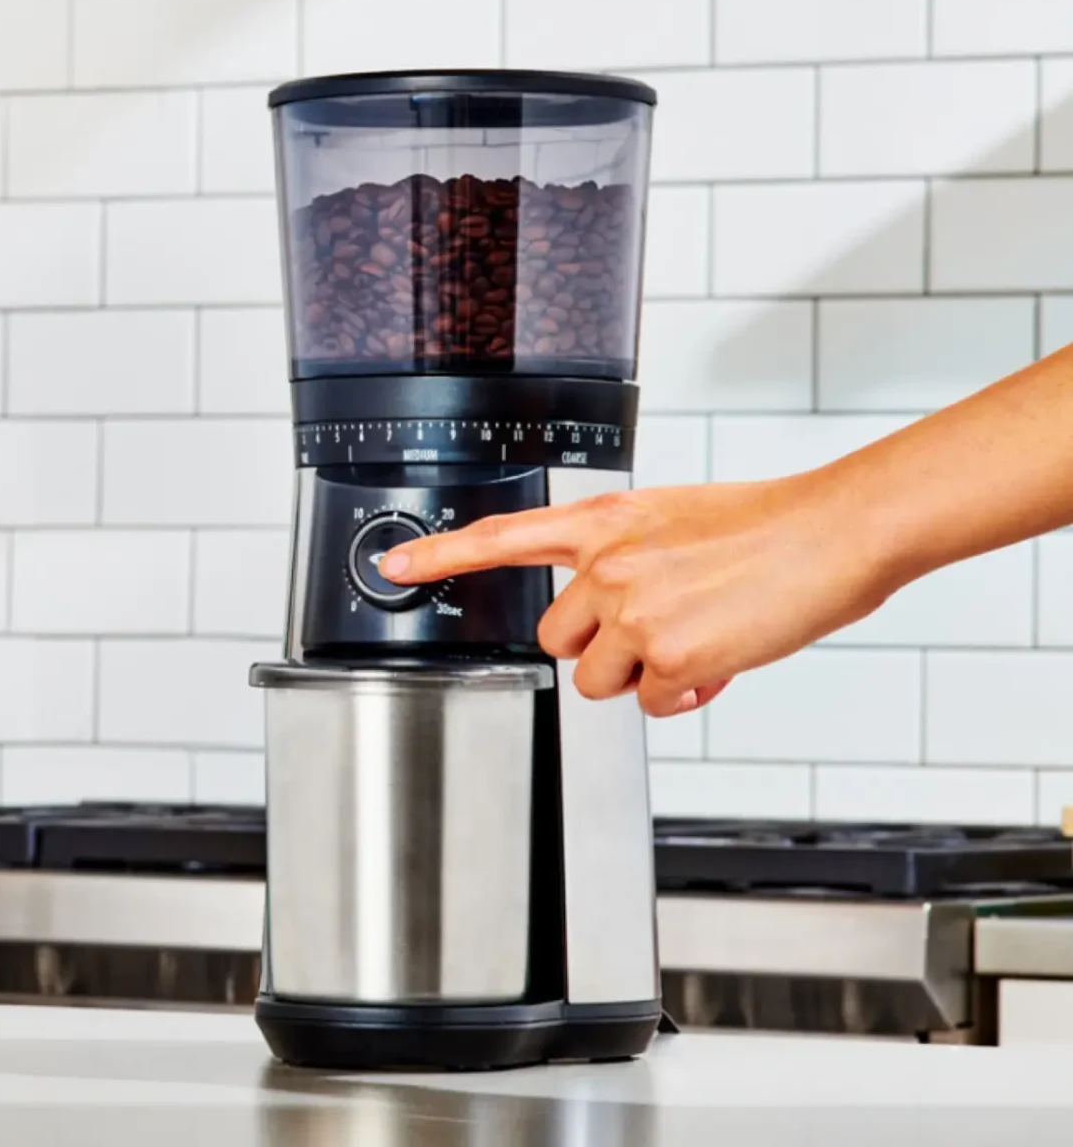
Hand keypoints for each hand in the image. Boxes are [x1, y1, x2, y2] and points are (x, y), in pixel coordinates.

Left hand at [379, 472, 890, 717]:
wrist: (830, 531)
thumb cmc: (765, 526)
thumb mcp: (675, 521)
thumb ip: (627, 562)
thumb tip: (616, 621)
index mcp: (605, 522)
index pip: (503, 536)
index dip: (442, 553)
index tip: (393, 563)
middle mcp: (606, 565)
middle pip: (556, 641)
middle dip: (601, 651)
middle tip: (655, 635)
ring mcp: (632, 609)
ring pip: (598, 680)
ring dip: (642, 677)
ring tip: (696, 643)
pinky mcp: (665, 653)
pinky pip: (652, 702)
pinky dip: (684, 694)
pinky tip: (720, 659)